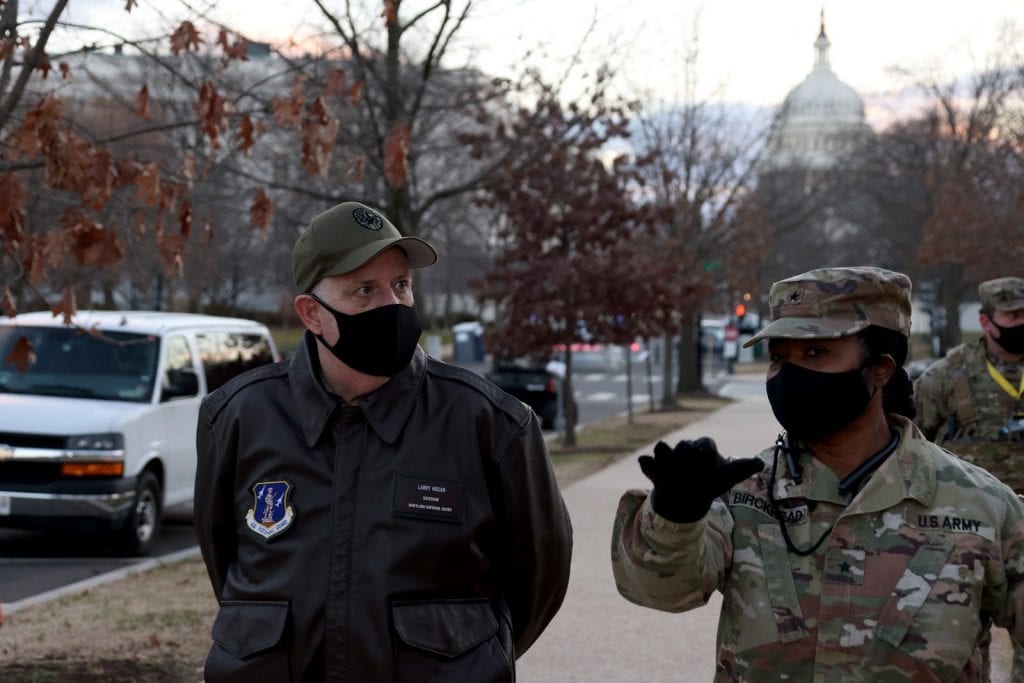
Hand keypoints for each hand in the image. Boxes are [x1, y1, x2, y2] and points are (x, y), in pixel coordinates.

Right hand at [637, 437, 763, 522]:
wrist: (689, 498)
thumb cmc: (711, 483)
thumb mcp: (728, 477)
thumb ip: (742, 468)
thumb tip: (760, 463)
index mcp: (702, 448)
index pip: (706, 444)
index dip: (707, 450)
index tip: (707, 456)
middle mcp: (684, 450)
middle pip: (685, 446)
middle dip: (687, 452)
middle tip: (691, 467)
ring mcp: (668, 459)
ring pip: (663, 449)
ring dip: (664, 453)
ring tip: (666, 456)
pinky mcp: (655, 470)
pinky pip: (647, 464)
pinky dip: (647, 465)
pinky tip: (646, 464)